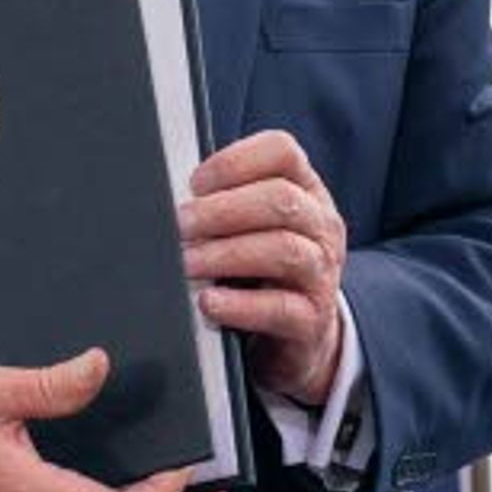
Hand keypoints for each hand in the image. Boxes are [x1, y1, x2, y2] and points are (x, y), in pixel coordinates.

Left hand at [180, 131, 346, 408]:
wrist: (298, 338)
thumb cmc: (262, 273)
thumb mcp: (252, 229)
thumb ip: (224, 205)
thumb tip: (169, 197)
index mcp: (306, 191)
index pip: (282, 152)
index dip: (235, 161)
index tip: (196, 183)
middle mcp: (321, 226)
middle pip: (281, 200)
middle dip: (222, 210)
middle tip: (180, 225)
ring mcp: (322, 274)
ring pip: (284, 250)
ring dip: (226, 254)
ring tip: (188, 263)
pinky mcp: (312, 320)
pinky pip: (280, 308)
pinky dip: (240, 306)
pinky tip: (210, 302)